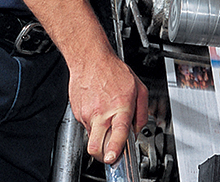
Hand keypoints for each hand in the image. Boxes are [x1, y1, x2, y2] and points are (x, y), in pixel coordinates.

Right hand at [69, 50, 148, 164]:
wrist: (91, 59)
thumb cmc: (114, 71)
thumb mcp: (139, 89)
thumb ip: (142, 113)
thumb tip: (137, 130)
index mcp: (120, 107)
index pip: (117, 134)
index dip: (114, 150)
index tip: (113, 159)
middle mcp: (102, 113)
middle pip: (95, 147)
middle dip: (102, 155)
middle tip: (110, 153)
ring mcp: (87, 114)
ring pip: (92, 136)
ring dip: (100, 134)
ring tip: (107, 118)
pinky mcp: (78, 113)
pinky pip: (87, 125)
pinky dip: (94, 123)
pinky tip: (99, 109)